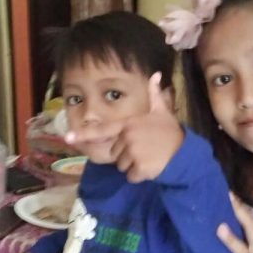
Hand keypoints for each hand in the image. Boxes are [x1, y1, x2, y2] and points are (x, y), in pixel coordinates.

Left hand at [65, 72, 183, 182]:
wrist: (184, 152)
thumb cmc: (170, 132)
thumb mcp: (162, 111)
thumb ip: (154, 95)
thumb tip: (155, 75)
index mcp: (128, 125)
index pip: (102, 130)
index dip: (83, 134)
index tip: (67, 137)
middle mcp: (128, 138)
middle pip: (115, 154)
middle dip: (126, 155)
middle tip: (144, 150)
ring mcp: (133, 154)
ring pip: (122, 167)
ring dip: (133, 166)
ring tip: (148, 158)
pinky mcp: (140, 169)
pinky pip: (131, 177)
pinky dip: (139, 176)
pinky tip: (151, 167)